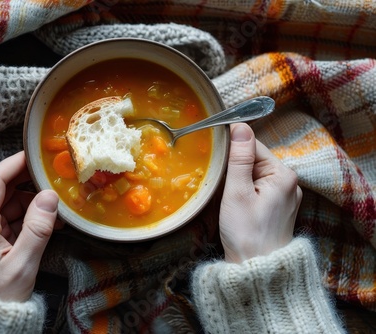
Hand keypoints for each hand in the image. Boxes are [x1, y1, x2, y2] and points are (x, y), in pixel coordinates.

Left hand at [0, 151, 58, 300]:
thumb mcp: (23, 266)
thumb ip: (38, 228)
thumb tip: (50, 197)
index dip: (16, 164)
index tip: (35, 157)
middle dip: (28, 189)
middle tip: (54, 188)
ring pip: (2, 210)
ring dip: (27, 208)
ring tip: (53, 217)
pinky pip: (0, 226)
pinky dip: (20, 223)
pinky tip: (39, 229)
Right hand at [219, 123, 301, 262]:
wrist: (258, 271)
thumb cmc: (246, 233)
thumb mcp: (237, 192)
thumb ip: (239, 158)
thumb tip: (239, 126)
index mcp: (283, 175)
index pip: (253, 147)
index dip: (231, 149)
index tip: (212, 153)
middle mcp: (289, 184)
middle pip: (254, 161)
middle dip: (233, 167)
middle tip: (216, 182)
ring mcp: (285, 198)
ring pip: (254, 176)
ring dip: (236, 180)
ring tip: (222, 194)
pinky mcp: (277, 210)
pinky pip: (257, 190)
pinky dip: (243, 192)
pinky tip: (232, 203)